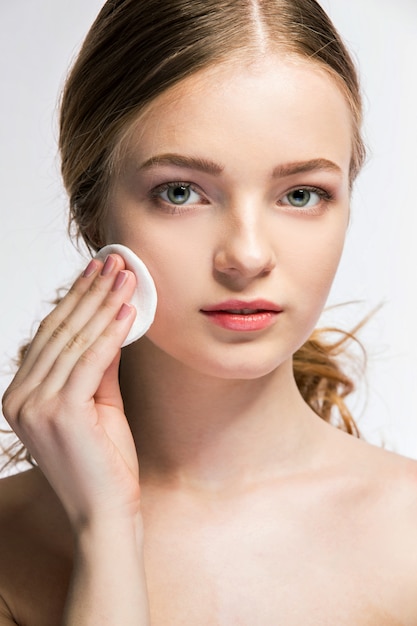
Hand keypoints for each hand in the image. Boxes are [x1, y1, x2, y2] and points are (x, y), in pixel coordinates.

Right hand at [2, 254, 140, 529]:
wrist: (108, 513)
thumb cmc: (104, 463)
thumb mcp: (99, 404)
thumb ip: (99, 365)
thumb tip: (112, 323)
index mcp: (21, 396)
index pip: (50, 336)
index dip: (75, 300)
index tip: (97, 272)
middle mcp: (19, 399)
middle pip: (60, 332)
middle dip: (90, 292)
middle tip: (114, 262)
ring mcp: (35, 406)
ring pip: (74, 340)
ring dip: (104, 304)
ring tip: (126, 277)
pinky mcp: (61, 413)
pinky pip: (91, 360)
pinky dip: (111, 331)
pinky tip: (128, 309)